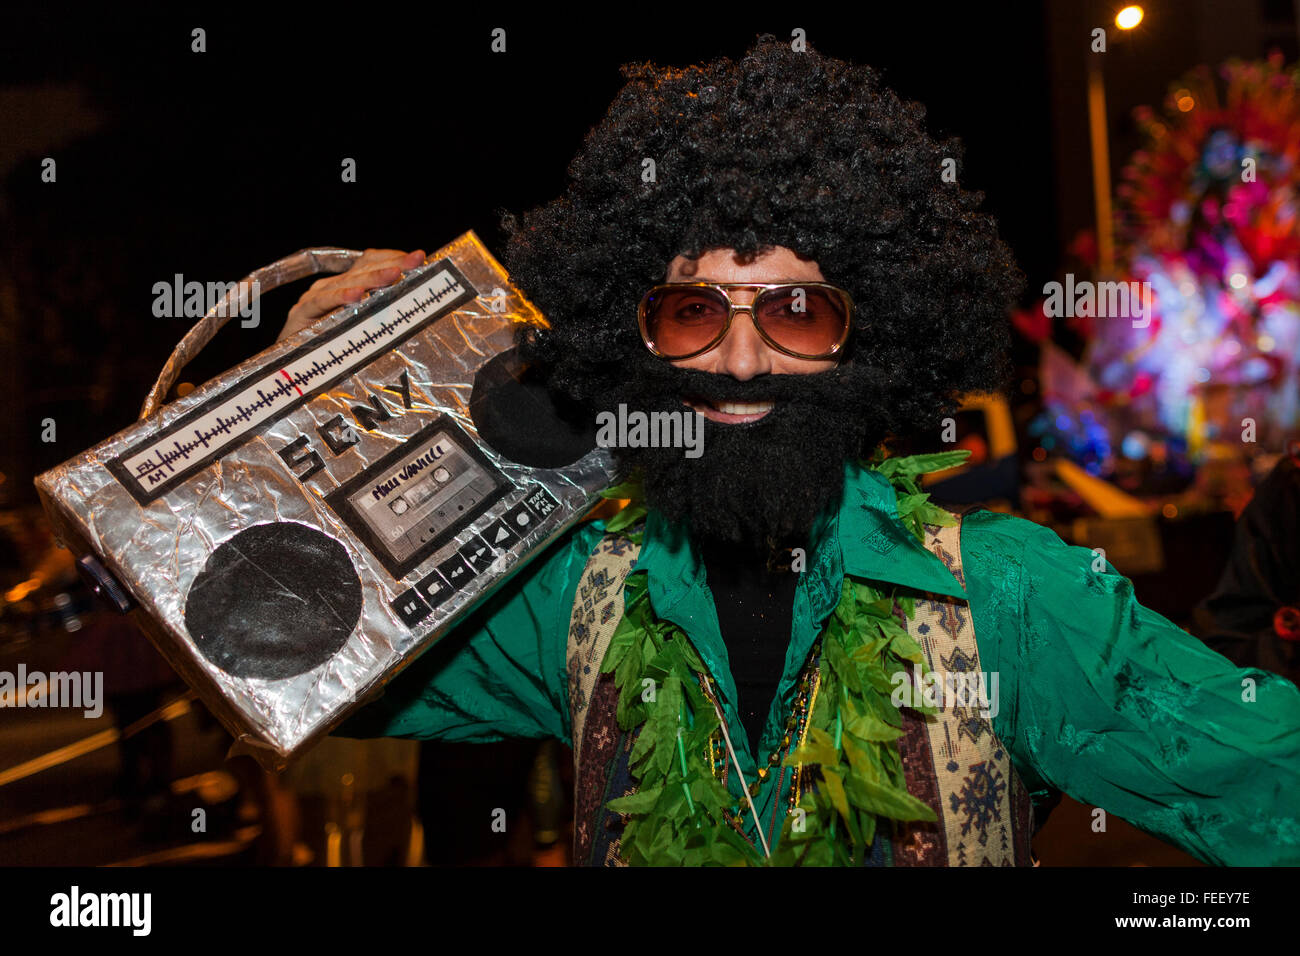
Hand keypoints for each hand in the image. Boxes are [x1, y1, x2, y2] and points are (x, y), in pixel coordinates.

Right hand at [277, 248, 425, 342]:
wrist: (290, 369)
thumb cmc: (331, 350)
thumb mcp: (362, 328)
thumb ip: (381, 312)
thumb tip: (415, 304)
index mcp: (345, 285)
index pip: (370, 261)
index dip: (393, 257)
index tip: (419, 258)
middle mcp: (330, 287)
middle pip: (363, 269)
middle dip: (392, 264)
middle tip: (416, 260)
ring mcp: (314, 298)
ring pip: (346, 283)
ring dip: (373, 278)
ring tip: (394, 274)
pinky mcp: (301, 314)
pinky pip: (322, 303)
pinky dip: (341, 297)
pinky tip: (358, 296)